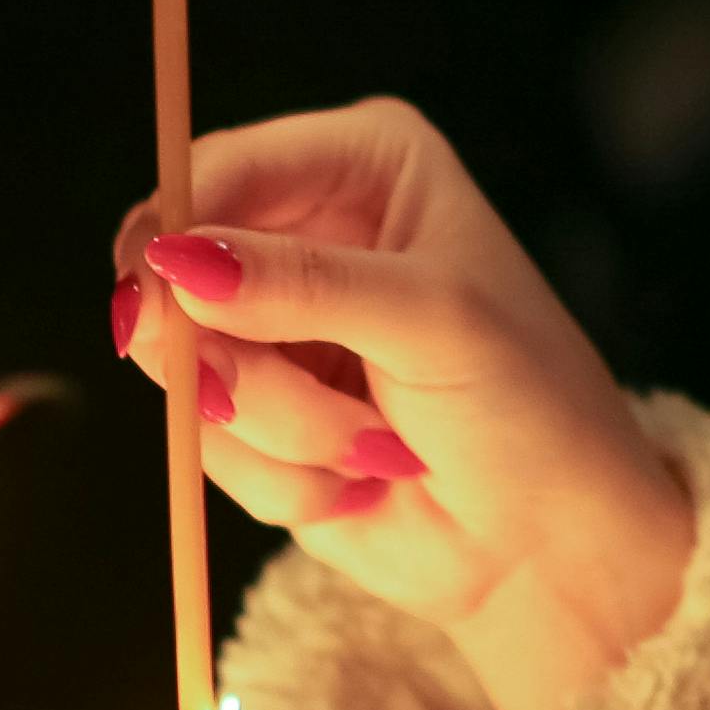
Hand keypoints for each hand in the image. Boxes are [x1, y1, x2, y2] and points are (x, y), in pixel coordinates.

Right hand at [112, 97, 689, 709]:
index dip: (175, 232)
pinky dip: (282, 476)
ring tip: (377, 444)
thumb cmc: (531, 408)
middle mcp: (310, 233)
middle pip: (174, 269)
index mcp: (364, 165)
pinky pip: (206, 441)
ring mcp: (277, 328)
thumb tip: (176, 261)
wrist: (550, 544)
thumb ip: (305, 284)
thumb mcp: (433, 321)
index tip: (159, 303)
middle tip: (265, 393)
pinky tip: (359, 480)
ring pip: (187, 367)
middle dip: (230, 356)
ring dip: (280, 427)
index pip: (222, 167)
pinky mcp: (259, 412)